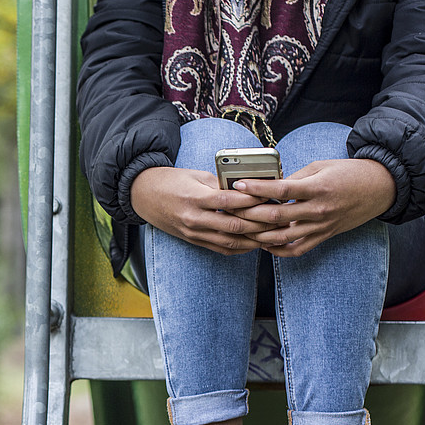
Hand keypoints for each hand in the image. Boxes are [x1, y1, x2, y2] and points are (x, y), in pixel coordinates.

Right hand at [130, 166, 282, 255]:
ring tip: (273, 234)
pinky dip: (241, 248)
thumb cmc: (171, 181)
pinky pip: (221, 249)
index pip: (230, 201)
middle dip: (260, 224)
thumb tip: (246, 188)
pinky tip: (255, 243)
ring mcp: (194, 233)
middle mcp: (195, 219)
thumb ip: (220, 184)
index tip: (272, 196)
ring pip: (231, 242)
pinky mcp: (194, 241)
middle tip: (280, 219)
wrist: (143, 196)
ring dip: (254, 240)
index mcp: (195, 198)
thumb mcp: (195, 175)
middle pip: (234, 225)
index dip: (252, 200)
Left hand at [230, 158, 395, 256]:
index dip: (257, 189)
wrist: (380, 188)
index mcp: (317, 188)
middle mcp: (318, 210)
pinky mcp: (324, 236)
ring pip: (282, 237)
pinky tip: (264, 243)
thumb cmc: (349, 173)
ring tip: (241, 229)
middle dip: (250, 214)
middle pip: (276, 218)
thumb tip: (269, 187)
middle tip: (231, 210)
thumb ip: (294, 178)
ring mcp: (321, 227)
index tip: (239, 185)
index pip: (281, 191)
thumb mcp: (320, 167)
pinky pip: (296, 250)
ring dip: (258, 235)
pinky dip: (278, 250)